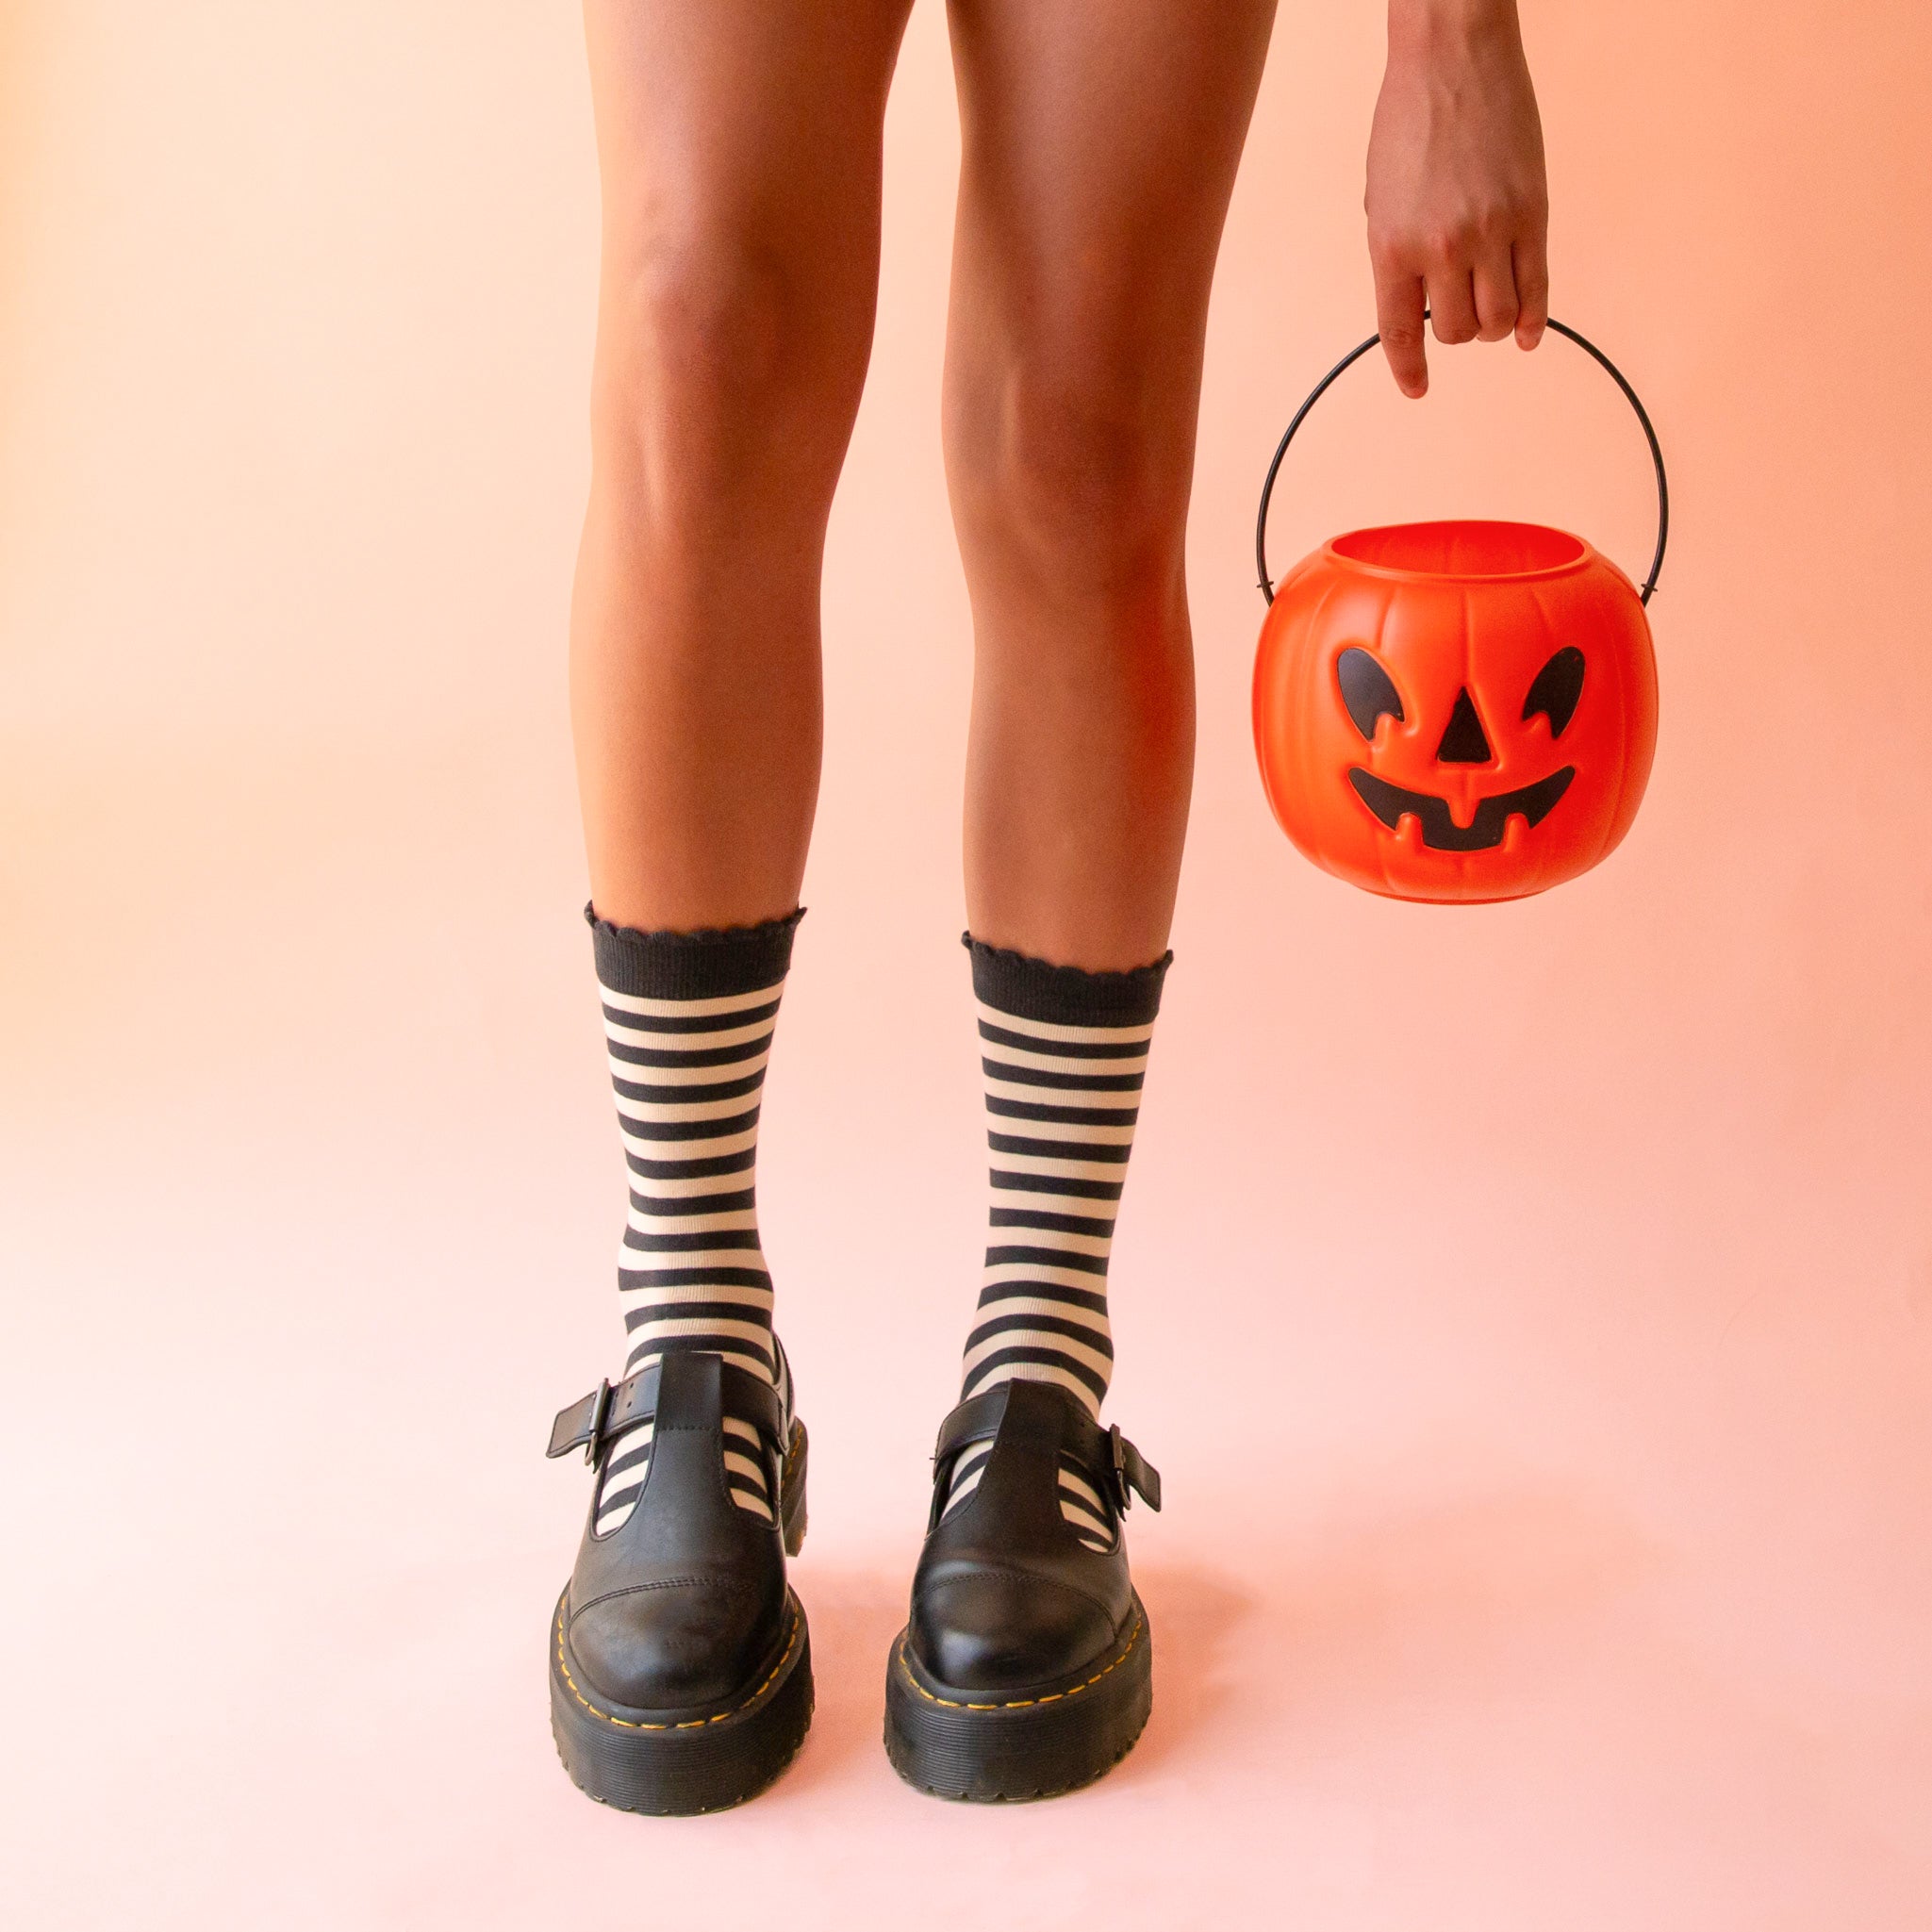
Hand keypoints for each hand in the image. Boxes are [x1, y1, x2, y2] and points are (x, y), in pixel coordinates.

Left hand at [1364, 0, 1548, 396]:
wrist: (1453, 57)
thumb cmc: (1407, 120)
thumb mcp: (1379, 195)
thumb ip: (1396, 250)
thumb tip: (1418, 299)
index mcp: (1391, 245)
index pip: (1399, 331)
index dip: (1408, 368)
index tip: (1416, 389)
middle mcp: (1441, 247)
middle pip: (1455, 330)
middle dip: (1453, 331)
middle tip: (1453, 312)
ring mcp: (1491, 232)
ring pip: (1497, 318)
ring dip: (1491, 326)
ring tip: (1487, 311)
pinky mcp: (1531, 214)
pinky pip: (1536, 288)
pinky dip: (1532, 320)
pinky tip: (1527, 335)